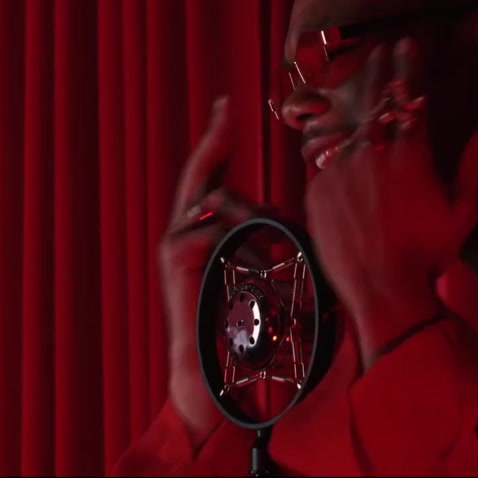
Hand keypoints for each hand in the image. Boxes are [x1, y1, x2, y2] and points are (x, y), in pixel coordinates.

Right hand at [158, 97, 259, 440]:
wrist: (214, 373)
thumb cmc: (246, 329)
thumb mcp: (268, 273)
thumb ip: (276, 242)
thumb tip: (303, 217)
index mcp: (209, 230)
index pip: (214, 174)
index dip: (221, 139)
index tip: (231, 104)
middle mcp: (188, 231)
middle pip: (200, 171)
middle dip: (214, 136)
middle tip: (226, 104)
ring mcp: (176, 243)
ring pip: (210, 200)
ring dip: (239, 202)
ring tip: (258, 213)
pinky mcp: (173, 259)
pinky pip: (204, 229)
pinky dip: (230, 237)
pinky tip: (249, 256)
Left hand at [304, 38, 477, 368]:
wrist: (381, 291)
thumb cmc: (429, 256)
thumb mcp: (463, 211)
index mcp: (410, 154)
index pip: (409, 95)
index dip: (409, 66)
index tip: (407, 44)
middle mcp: (372, 153)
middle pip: (375, 100)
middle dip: (380, 71)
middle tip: (381, 50)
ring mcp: (340, 170)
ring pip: (347, 125)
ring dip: (353, 103)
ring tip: (358, 89)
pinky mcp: (317, 189)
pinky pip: (323, 157)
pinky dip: (331, 144)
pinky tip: (334, 137)